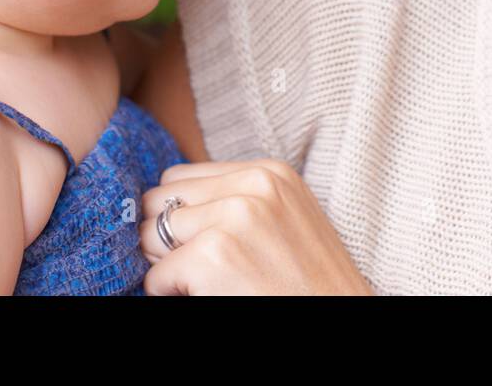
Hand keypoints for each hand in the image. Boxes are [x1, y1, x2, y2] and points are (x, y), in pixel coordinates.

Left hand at [139, 159, 373, 294]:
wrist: (341, 319)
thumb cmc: (308, 285)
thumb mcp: (284, 219)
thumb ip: (237, 199)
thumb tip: (166, 202)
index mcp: (269, 172)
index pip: (181, 178)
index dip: (182, 217)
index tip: (205, 245)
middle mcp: (253, 185)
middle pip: (161, 200)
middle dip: (167, 237)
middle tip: (201, 268)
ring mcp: (234, 217)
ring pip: (151, 234)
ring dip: (166, 264)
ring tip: (208, 281)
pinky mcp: (214, 255)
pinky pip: (155, 276)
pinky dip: (169, 294)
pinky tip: (210, 298)